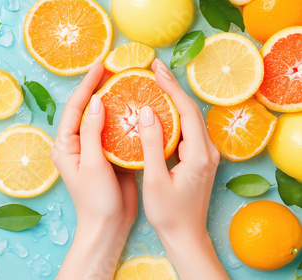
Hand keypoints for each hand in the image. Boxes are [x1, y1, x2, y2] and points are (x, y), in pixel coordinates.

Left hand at [52, 62, 136, 278]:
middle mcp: (77, 144)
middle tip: (113, 68)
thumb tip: (94, 101)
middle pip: (87, 110)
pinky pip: (116, 132)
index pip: (74, 108)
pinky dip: (124, 119)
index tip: (99, 66)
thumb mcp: (91, 163)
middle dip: (98, 88)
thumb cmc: (95, 199)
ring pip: (102, 119)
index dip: (86, 86)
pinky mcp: (110, 155)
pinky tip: (136, 107)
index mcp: (66, 146)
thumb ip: (91, 132)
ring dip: (113, 101)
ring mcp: (94, 149)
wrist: (109, 226)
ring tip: (125, 81)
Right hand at [138, 58, 227, 279]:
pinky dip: (175, 116)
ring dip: (174, 100)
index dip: (171, 88)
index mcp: (199, 155)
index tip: (156, 70)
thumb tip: (147, 112)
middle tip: (154, 69)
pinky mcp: (199, 161)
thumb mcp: (154, 180)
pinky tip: (161, 111)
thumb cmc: (168, 213)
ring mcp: (206, 156)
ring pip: (190, 120)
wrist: (185, 237)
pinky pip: (188, 131)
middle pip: (191, 111)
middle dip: (173, 88)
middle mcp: (208, 152)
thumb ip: (150, 145)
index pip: (186, 111)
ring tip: (156, 84)